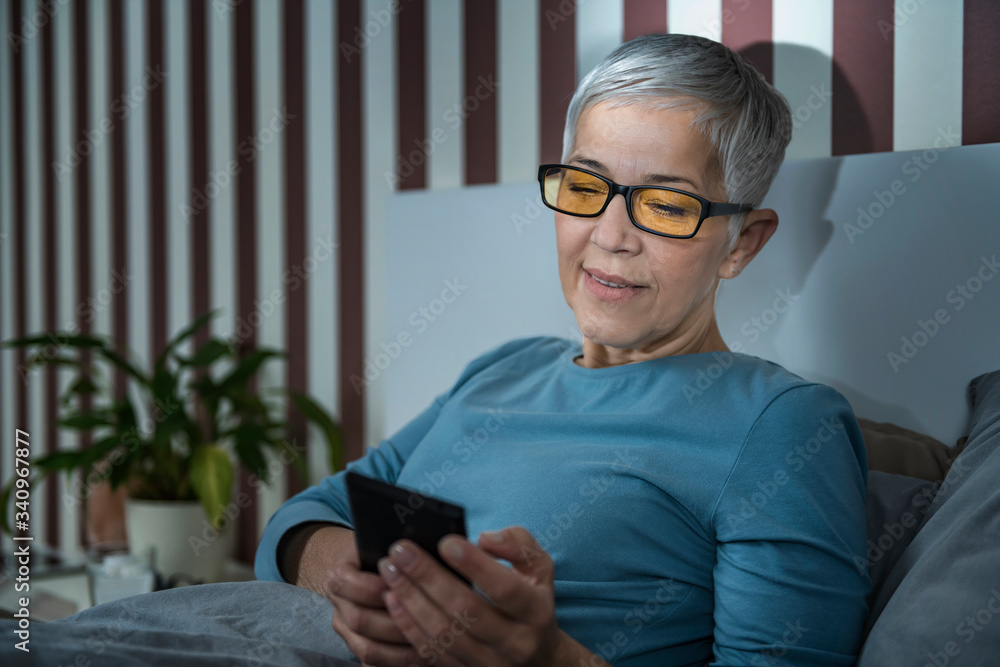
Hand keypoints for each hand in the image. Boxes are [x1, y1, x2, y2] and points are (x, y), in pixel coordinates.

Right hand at [281, 524, 428, 664]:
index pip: (348, 584)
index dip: (373, 587)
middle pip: (359, 620)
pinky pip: (374, 664)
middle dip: (394, 620)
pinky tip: (422, 657)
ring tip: (430, 642)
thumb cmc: (381, 552)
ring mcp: (346, 630)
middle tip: (427, 618)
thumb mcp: (383, 542)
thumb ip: (396, 550)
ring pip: (367, 648)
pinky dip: (397, 664)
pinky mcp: (358, 648)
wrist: (363, 567)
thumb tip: (417, 553)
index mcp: (339, 575)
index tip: (399, 583)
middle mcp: (338, 605)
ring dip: (399, 649)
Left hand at [377, 526, 598, 665]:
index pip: (505, 589)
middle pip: (465, 611)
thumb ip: (517, 544)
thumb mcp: (539, 567)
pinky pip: (432, 653)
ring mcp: (489, 663)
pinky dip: (408, 626)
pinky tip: (392, 600)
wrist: (539, 658)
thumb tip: (485, 539)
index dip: (475, 566)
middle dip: (428, 577)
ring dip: (411, 600)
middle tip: (400, 551)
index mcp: (535, 611)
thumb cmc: (532, 599)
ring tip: (389, 571)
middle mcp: (514, 642)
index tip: (445, 542)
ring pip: (443, 634)